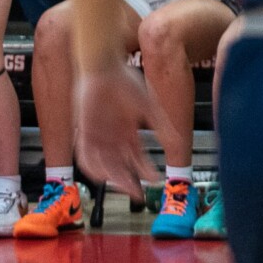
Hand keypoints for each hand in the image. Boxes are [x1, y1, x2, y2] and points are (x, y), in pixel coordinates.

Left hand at [75, 66, 170, 198]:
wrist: (103, 68)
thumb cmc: (127, 82)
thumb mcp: (149, 106)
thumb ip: (161, 125)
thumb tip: (177, 141)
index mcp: (129, 132)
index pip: (138, 158)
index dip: (146, 171)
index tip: (156, 182)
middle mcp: (114, 138)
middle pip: (120, 167)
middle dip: (128, 182)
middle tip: (137, 195)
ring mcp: (99, 136)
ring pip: (104, 165)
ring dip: (113, 177)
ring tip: (123, 185)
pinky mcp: (84, 131)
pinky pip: (86, 155)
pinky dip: (93, 167)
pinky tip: (102, 175)